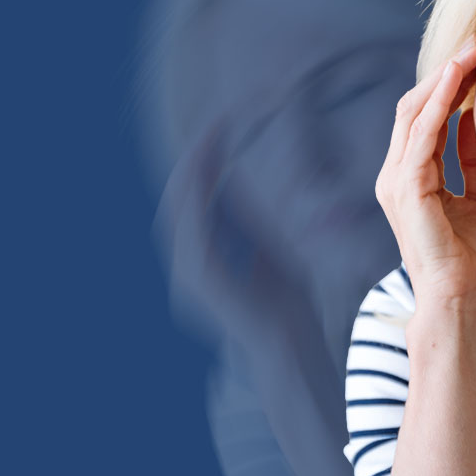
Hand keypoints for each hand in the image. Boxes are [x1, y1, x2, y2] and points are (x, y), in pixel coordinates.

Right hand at [153, 120, 319, 354]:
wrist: (296, 349)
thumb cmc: (287, 307)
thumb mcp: (267, 248)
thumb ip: (246, 217)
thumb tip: (231, 174)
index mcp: (203, 256)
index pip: (195, 198)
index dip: (205, 161)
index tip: (223, 127)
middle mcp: (188, 264)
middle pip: (180, 200)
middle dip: (196, 160)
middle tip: (218, 125)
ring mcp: (190, 276)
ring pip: (179, 212)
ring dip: (195, 173)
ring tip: (214, 139)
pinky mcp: (202, 284)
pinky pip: (192, 233)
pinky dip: (200, 200)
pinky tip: (215, 171)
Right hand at [375, 36, 475, 311]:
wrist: (461, 299)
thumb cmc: (472, 257)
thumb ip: (475, 158)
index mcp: (413, 175)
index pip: (427, 115)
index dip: (451, 84)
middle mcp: (398, 174)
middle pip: (416, 106)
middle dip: (447, 71)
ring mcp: (397, 182)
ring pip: (414, 114)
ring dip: (443, 79)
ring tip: (470, 51)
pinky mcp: (406, 191)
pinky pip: (421, 136)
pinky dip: (439, 105)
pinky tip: (458, 81)